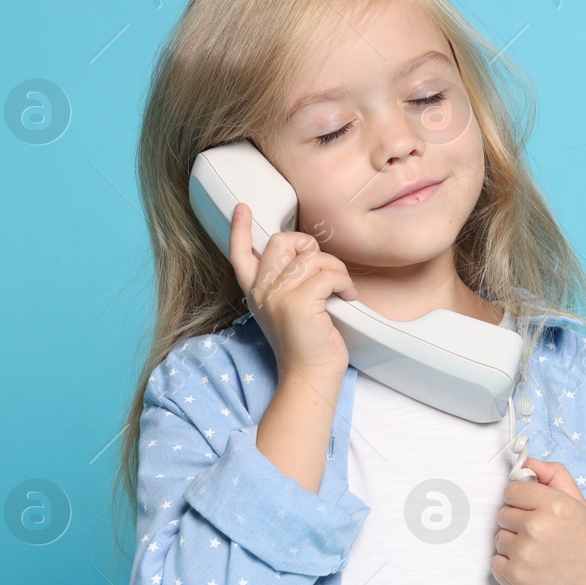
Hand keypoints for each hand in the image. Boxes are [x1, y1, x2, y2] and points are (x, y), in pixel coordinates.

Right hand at [228, 202, 358, 381]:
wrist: (309, 376)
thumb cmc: (306, 344)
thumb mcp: (286, 310)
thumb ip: (285, 284)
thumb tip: (306, 257)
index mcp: (256, 291)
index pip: (239, 253)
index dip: (239, 228)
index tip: (242, 208)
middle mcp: (262, 291)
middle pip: (281, 241)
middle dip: (310, 245)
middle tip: (325, 266)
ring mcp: (278, 296)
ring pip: (312, 257)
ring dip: (336, 269)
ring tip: (342, 288)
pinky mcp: (298, 304)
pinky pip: (327, 274)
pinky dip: (344, 282)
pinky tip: (346, 296)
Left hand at [492, 457, 585, 584]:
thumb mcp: (579, 504)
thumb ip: (555, 476)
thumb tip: (528, 463)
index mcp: (555, 505)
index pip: (512, 490)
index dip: (521, 500)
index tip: (530, 509)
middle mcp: (538, 528)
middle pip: (503, 514)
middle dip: (517, 523)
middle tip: (539, 535)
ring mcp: (525, 554)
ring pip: (498, 538)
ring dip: (513, 545)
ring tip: (537, 553)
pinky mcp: (515, 578)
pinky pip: (495, 562)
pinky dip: (508, 566)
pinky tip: (530, 568)